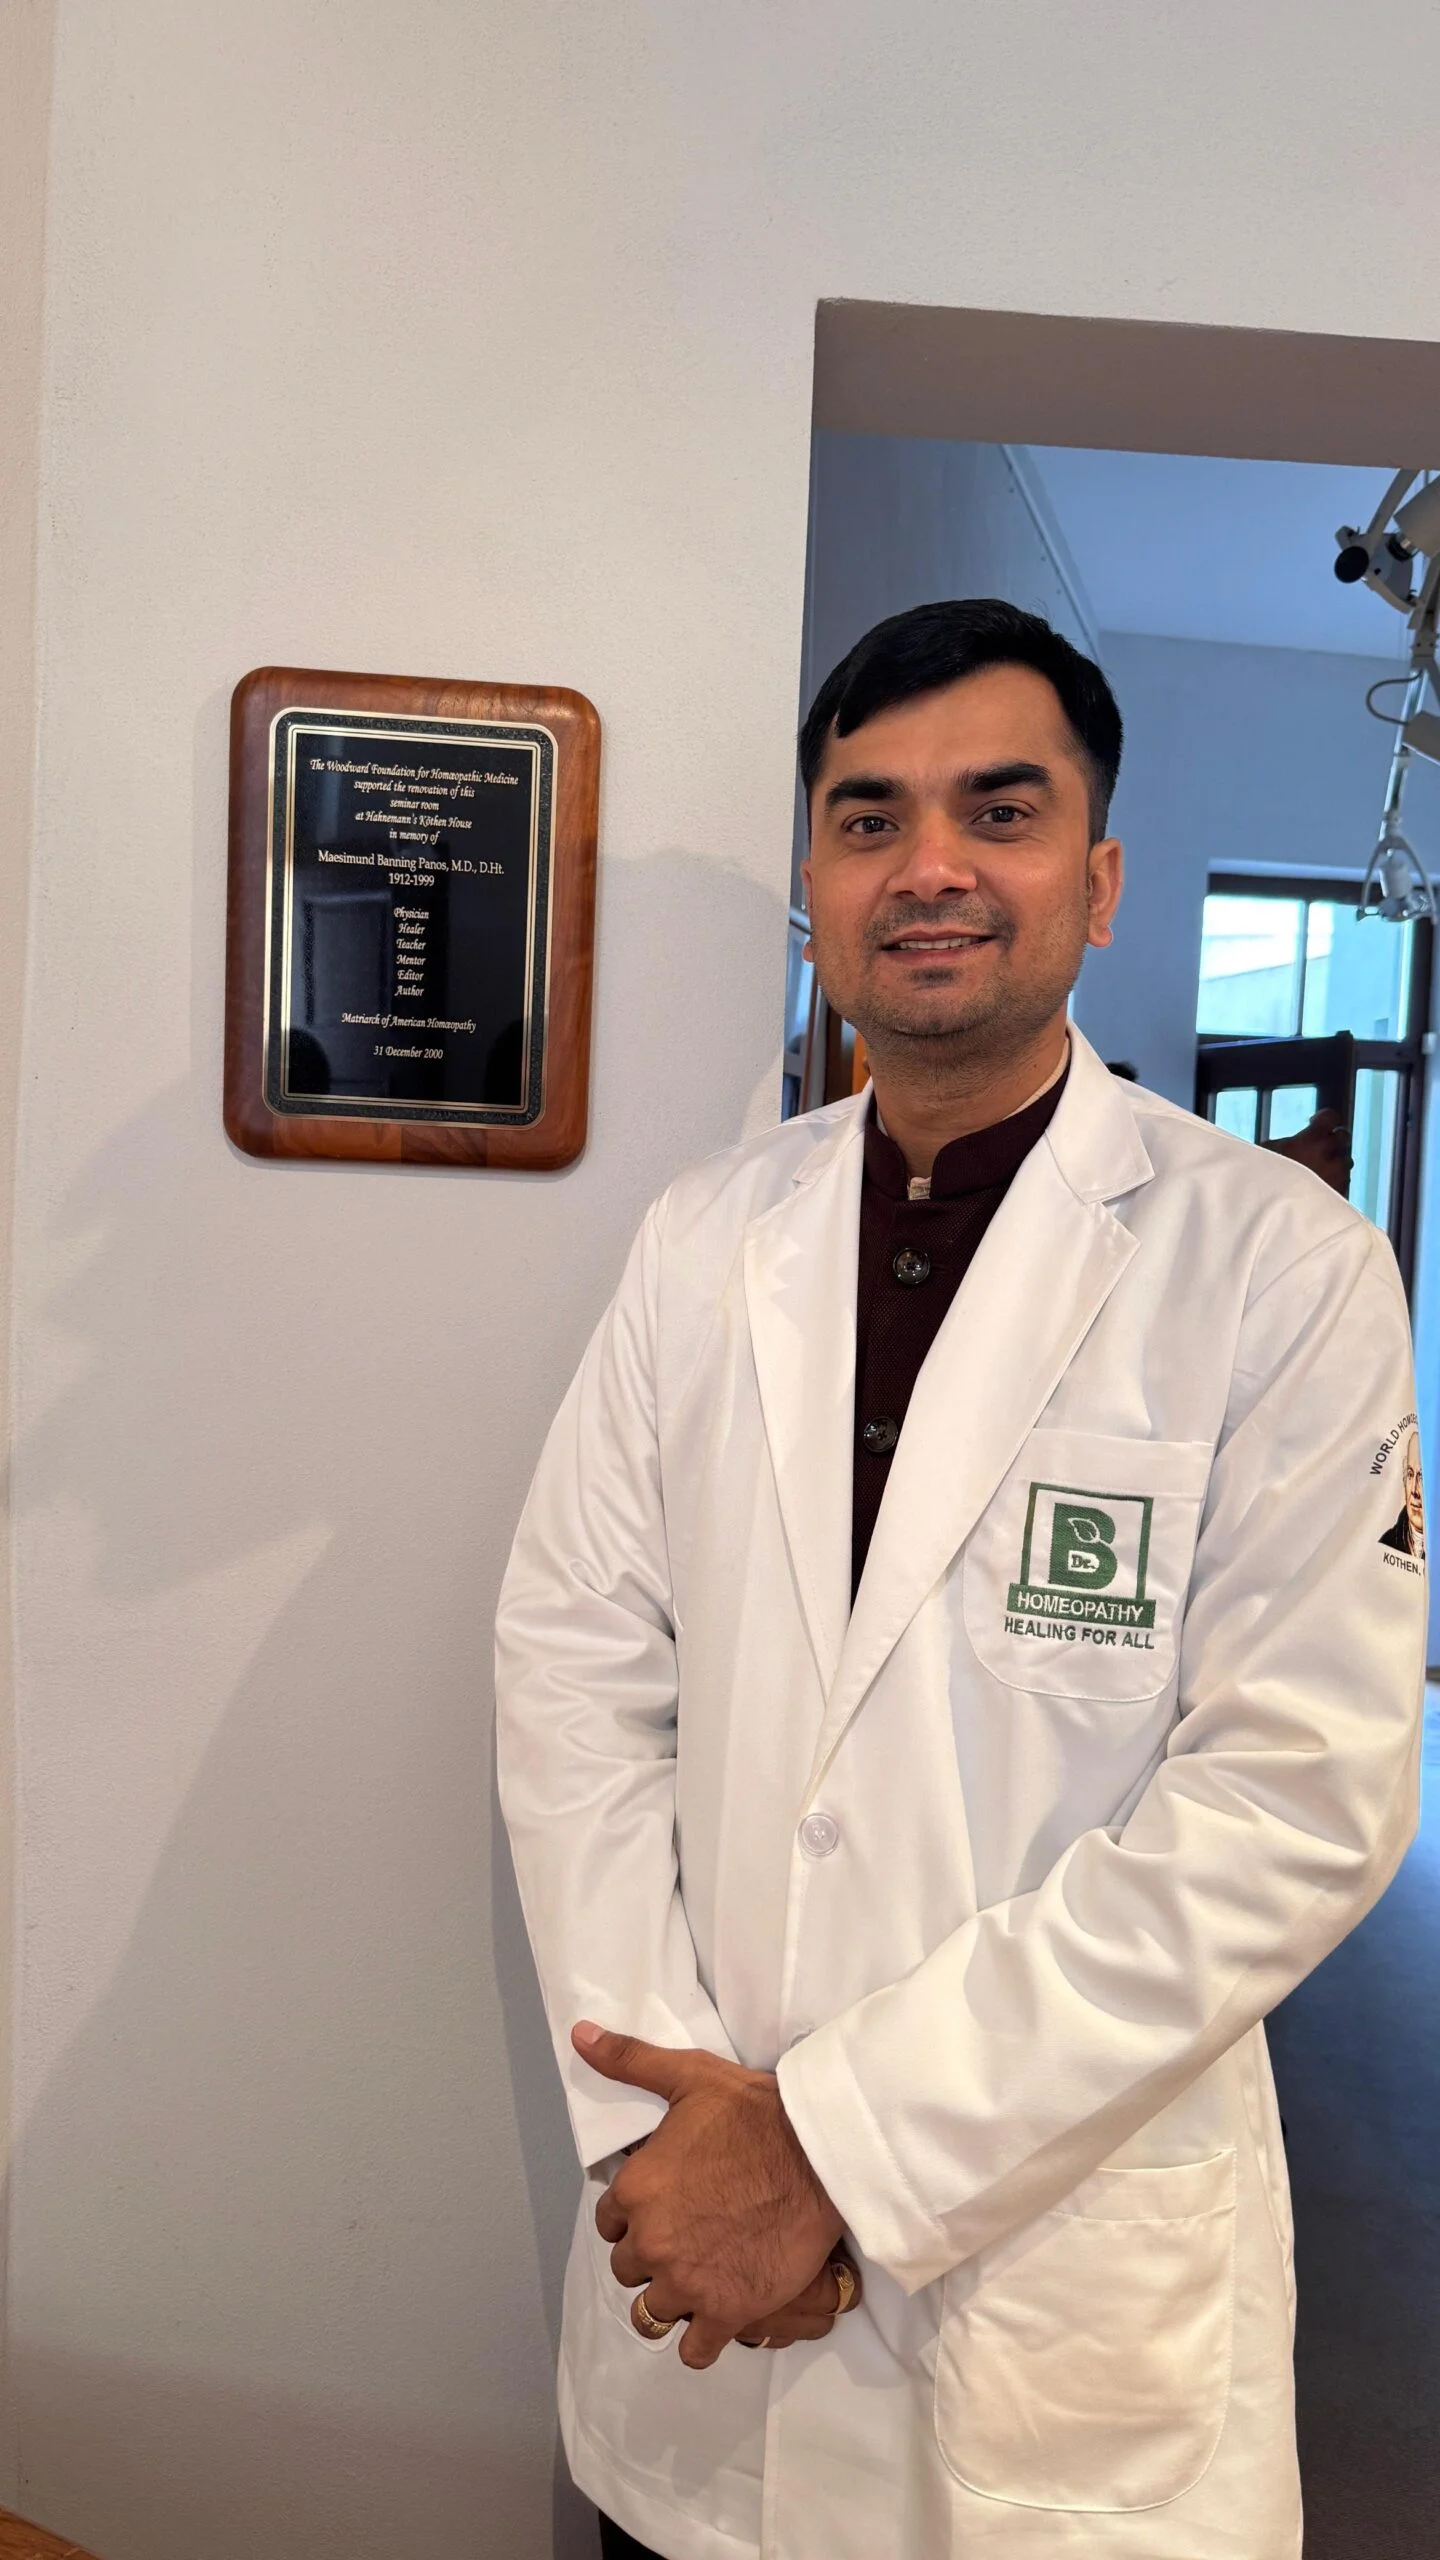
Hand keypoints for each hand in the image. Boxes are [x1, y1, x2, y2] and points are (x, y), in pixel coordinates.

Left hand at [573, 2022, 843, 2368]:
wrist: (819, 2154)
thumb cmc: (754, 2113)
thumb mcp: (688, 2076)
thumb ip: (629, 2060)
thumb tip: (579, 2035)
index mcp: (635, 2190)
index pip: (609, 2224)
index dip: (634, 2218)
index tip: (663, 2210)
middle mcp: (651, 2243)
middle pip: (629, 2271)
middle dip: (652, 2259)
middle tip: (687, 2242)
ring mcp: (686, 2283)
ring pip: (651, 2314)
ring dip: (669, 2302)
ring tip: (698, 2283)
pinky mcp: (725, 2311)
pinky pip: (695, 2350)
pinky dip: (701, 2342)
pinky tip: (718, 2317)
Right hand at [1263, 1107, 1351, 1196]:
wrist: (1272, 1212)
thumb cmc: (1265, 1182)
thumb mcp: (1267, 1152)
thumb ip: (1287, 1142)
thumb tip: (1293, 1142)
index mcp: (1312, 1139)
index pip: (1330, 1117)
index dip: (1323, 1118)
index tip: (1315, 1122)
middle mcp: (1330, 1155)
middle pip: (1343, 1137)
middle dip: (1332, 1138)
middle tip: (1318, 1146)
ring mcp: (1338, 1176)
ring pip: (1346, 1161)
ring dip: (1335, 1162)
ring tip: (1317, 1170)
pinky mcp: (1340, 1195)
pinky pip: (1344, 1183)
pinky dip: (1336, 1181)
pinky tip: (1320, 1187)